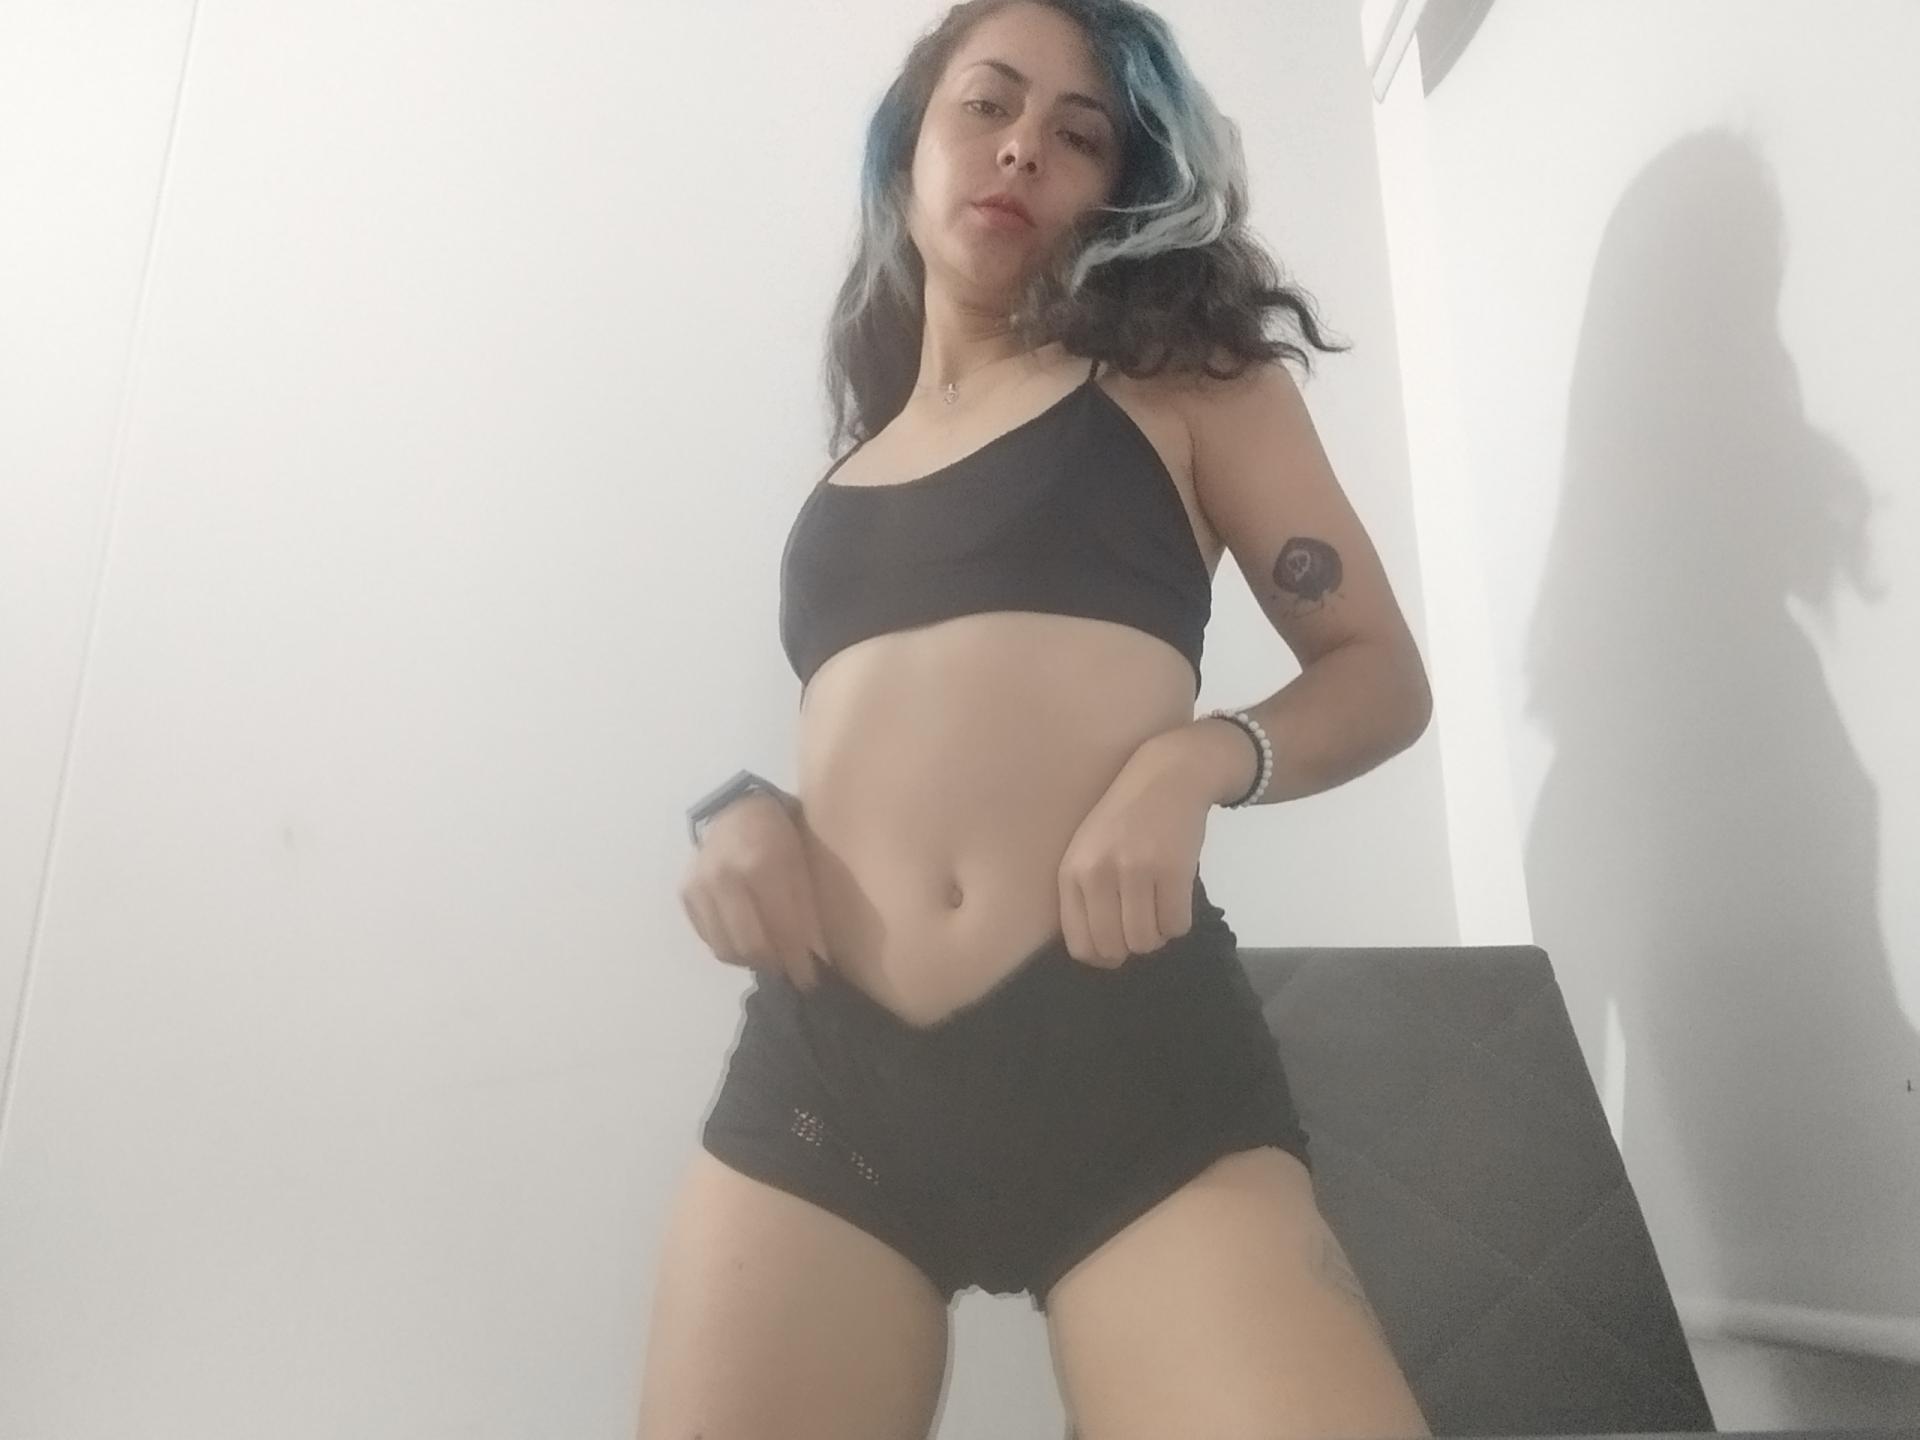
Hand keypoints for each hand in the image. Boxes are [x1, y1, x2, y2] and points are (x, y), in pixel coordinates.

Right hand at [679, 793, 832, 991]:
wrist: (736, 809)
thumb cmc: (780, 835)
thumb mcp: (802, 863)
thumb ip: (806, 909)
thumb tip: (815, 957)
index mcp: (760, 865)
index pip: (782, 930)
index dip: (798, 961)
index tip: (811, 980)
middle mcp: (724, 878)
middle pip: (751, 946)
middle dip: (776, 966)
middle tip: (792, 971)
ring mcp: (700, 887)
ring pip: (726, 949)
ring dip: (752, 961)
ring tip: (772, 957)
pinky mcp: (686, 894)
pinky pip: (710, 939)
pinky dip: (731, 948)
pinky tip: (748, 939)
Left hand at [1057, 736, 1213, 966]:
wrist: (1167, 775)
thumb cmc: (1125, 819)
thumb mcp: (1088, 852)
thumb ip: (1087, 897)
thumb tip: (1103, 955)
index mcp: (1072, 873)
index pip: (1081, 945)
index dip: (1103, 956)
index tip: (1119, 944)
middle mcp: (1098, 874)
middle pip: (1115, 948)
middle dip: (1132, 946)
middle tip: (1144, 923)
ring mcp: (1135, 871)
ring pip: (1146, 941)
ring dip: (1158, 934)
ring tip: (1160, 907)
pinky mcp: (1172, 870)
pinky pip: (1177, 925)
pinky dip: (1179, 921)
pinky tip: (1176, 897)